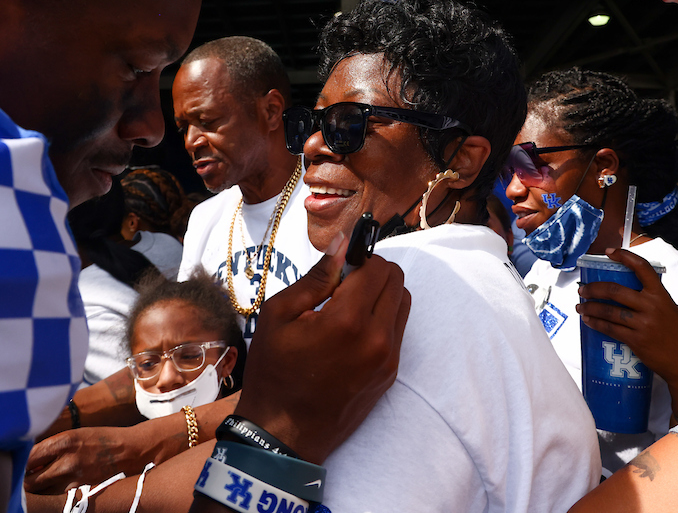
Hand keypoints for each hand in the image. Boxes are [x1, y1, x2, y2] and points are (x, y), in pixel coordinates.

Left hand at [24, 414, 184, 493]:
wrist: (130, 450)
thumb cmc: (101, 439)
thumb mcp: (76, 434)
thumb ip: (53, 446)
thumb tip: (30, 459)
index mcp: (63, 441)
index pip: (28, 456)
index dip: (19, 462)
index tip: (17, 463)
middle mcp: (66, 460)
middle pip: (30, 479)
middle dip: (24, 480)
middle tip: (23, 478)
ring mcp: (73, 477)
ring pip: (41, 492)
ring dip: (36, 489)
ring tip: (36, 485)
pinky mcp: (81, 489)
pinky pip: (56, 497)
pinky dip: (50, 495)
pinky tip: (52, 490)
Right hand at [233, 232, 410, 463]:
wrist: (283, 433)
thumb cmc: (274, 371)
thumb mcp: (279, 315)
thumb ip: (316, 276)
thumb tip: (343, 244)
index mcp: (347, 320)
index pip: (377, 267)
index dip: (359, 258)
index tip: (341, 267)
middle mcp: (376, 338)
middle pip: (397, 281)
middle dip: (373, 273)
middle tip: (343, 286)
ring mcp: (388, 358)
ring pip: (403, 303)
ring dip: (382, 295)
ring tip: (348, 308)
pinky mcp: (390, 373)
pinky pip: (398, 331)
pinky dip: (382, 320)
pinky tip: (352, 333)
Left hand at [576, 248, 677, 417]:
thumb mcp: (670, 308)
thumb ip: (652, 298)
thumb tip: (629, 289)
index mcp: (660, 294)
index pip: (641, 267)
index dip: (624, 256)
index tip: (609, 251)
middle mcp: (651, 306)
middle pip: (615, 291)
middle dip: (594, 289)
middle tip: (582, 289)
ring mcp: (643, 324)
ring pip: (609, 311)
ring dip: (590, 307)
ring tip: (580, 306)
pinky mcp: (636, 341)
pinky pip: (610, 329)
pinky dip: (596, 323)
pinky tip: (588, 320)